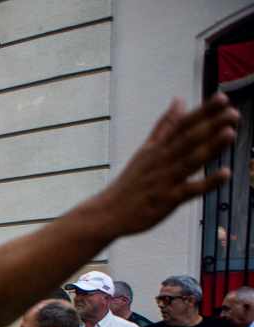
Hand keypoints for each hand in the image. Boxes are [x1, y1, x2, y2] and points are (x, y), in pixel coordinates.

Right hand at [98, 94, 239, 236]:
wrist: (107, 213)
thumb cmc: (130, 183)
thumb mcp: (145, 149)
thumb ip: (164, 125)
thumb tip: (179, 101)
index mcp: (157, 148)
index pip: (182, 125)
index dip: (203, 112)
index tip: (222, 99)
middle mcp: (161, 161)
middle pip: (188, 140)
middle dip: (211, 125)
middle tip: (233, 113)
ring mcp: (164, 180)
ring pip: (190, 161)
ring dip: (210, 147)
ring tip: (230, 133)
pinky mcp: (166, 201)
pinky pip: (189, 190)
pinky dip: (207, 183)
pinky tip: (225, 174)